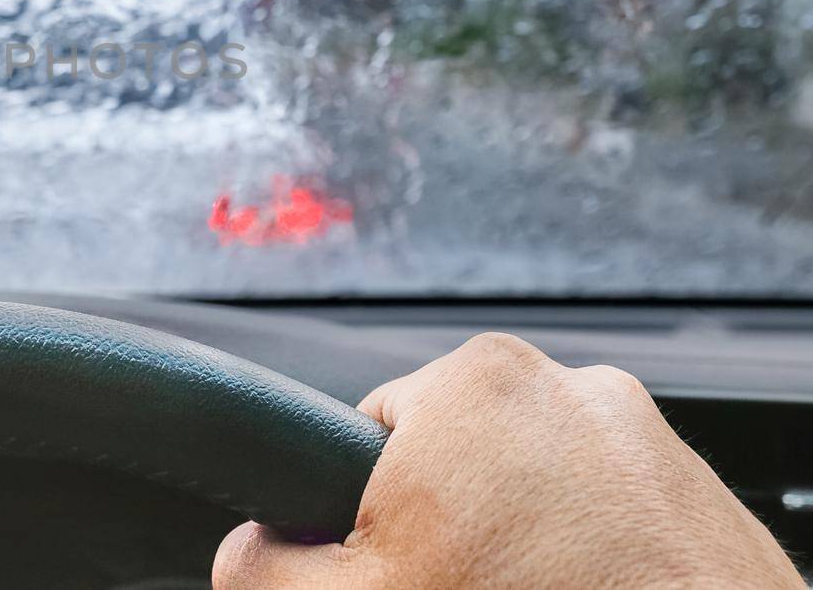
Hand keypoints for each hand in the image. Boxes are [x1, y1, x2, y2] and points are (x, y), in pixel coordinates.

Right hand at [214, 333, 801, 588]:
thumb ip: (264, 564)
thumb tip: (245, 550)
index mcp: (474, 381)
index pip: (371, 434)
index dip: (367, 516)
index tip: (394, 565)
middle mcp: (568, 386)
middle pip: (460, 462)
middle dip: (453, 530)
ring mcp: (647, 439)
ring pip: (541, 492)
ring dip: (527, 546)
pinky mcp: (701, 493)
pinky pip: (614, 518)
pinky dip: (595, 562)